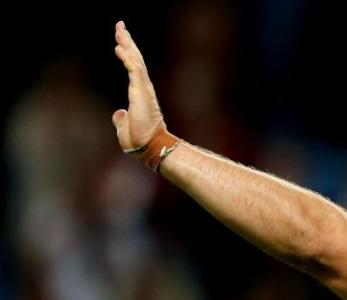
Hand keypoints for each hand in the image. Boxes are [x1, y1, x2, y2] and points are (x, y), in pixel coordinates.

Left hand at [112, 21, 164, 150]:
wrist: (149, 146)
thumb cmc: (139, 139)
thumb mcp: (125, 126)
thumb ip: (121, 118)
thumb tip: (117, 114)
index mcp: (140, 93)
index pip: (133, 67)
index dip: (127, 51)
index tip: (120, 39)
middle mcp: (143, 88)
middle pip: (135, 59)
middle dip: (127, 41)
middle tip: (120, 25)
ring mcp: (143, 89)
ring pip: (136, 61)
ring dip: (127, 44)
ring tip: (119, 30)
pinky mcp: (141, 92)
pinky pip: (134, 70)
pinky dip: (127, 58)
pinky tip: (119, 47)